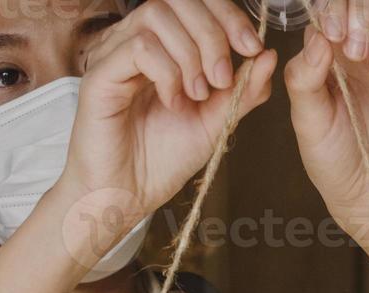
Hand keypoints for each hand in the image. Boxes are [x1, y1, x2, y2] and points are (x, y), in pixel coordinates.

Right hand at [57, 0, 277, 253]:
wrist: (126, 198)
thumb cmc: (161, 161)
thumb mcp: (216, 122)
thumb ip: (243, 90)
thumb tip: (268, 54)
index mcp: (163, 46)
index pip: (195, 2)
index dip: (228, 15)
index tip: (252, 48)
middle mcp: (136, 42)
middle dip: (214, 32)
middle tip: (223, 78)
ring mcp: (115, 55)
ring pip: (157, 16)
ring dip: (190, 54)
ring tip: (198, 94)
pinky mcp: (100, 75)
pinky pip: (139, 47)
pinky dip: (167, 72)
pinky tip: (173, 101)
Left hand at [284, 2, 368, 252]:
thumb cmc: (334, 157)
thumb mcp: (307, 120)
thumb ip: (303, 77)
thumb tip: (318, 36)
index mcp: (327, 49)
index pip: (330, 3)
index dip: (333, 7)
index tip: (334, 37)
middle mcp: (361, 43)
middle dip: (360, 11)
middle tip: (354, 52)